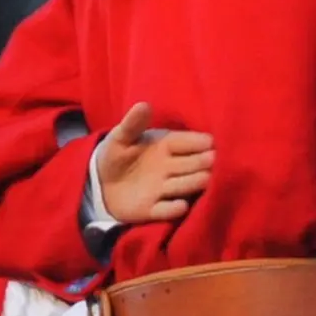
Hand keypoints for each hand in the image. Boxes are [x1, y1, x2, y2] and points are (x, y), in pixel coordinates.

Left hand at [94, 104, 215, 226]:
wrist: (101, 183)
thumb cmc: (116, 155)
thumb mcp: (121, 137)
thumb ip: (133, 123)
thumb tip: (144, 104)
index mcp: (165, 146)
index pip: (186, 142)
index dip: (198, 142)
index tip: (211, 142)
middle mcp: (169, 167)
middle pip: (191, 164)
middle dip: (203, 162)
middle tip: (213, 161)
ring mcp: (162, 189)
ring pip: (184, 185)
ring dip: (194, 182)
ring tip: (206, 178)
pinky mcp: (151, 210)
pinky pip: (165, 210)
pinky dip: (173, 209)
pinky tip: (180, 205)